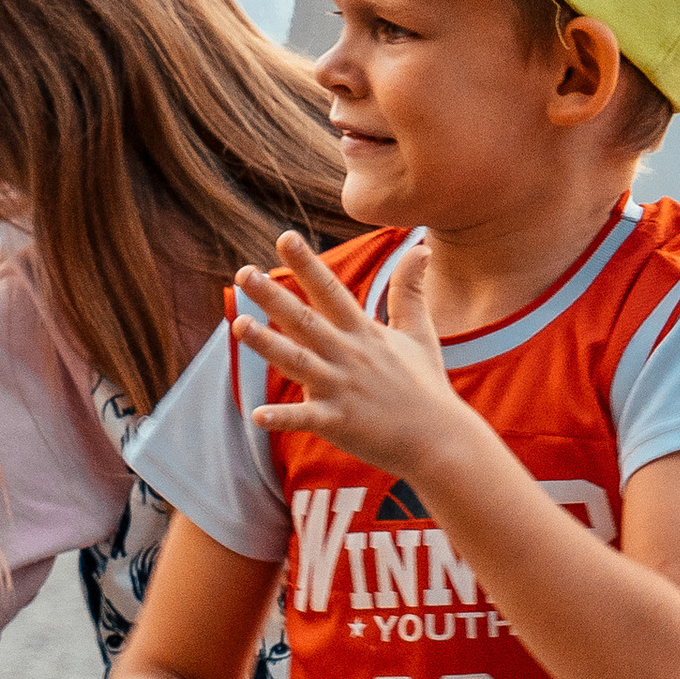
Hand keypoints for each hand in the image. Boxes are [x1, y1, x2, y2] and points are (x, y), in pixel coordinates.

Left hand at [233, 233, 469, 480]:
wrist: (441, 440)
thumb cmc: (427, 386)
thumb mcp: (420, 332)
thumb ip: (410, 290)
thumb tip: (422, 246)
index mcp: (364, 334)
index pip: (331, 291)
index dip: (307, 265)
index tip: (285, 237)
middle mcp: (349, 356)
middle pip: (305, 321)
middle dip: (273, 296)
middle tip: (243, 273)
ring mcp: (342, 389)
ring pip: (297, 362)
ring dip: (267, 344)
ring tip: (238, 325)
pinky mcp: (339, 422)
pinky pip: (304, 419)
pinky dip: (281, 418)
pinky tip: (256, 416)